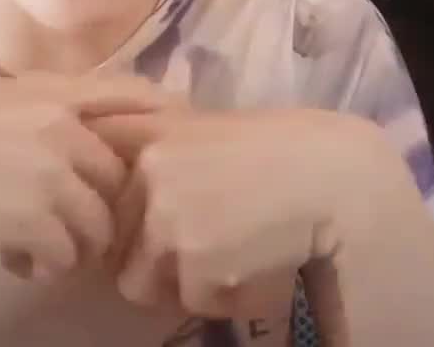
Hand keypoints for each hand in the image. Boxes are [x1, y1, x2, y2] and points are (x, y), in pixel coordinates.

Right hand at [0, 71, 172, 281]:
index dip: (157, 123)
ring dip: (73, 243)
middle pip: (121, 177)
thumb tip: (96, 134)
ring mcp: (55, 172)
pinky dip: (46, 266)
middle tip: (57, 221)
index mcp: (52, 90)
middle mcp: (63, 125)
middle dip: (98, 206)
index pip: (135, 96)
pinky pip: (70, 257)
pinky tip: (14, 259)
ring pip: (102, 225)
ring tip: (31, 243)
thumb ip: (49, 109)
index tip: (154, 154)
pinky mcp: (40, 221)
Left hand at [87, 104, 369, 322]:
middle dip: (150, 257)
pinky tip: (257, 266)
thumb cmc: (278, 148)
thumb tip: (120, 179)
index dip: (122, 219)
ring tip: (232, 255)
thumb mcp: (202, 130)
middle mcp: (147, 174)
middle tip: (202, 246)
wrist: (330, 174)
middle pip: (117, 244)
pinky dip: (224, 298)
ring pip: (144, 283)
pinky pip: (194, 303)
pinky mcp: (194, 266)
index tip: (152, 223)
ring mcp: (165, 221)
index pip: (103, 194)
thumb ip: (158, 152)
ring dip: (182, 282)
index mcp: (147, 136)